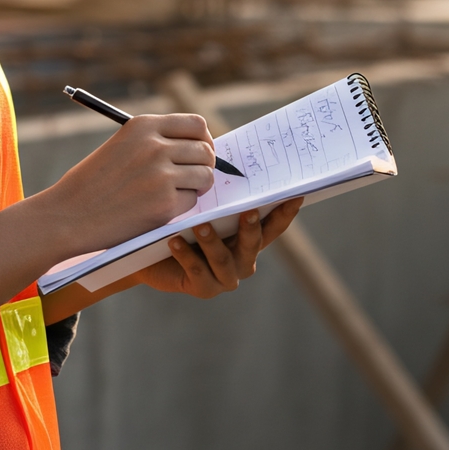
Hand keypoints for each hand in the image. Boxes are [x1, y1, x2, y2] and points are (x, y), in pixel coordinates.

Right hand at [37, 113, 217, 255]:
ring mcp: (161, 174)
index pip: (196, 125)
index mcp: (143, 125)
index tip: (198, 153)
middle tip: (192, 178)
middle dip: (203, 165)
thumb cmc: (93, 183)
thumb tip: (198, 146)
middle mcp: (155, 145)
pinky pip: (192, 200)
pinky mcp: (165, 203)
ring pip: (205, 175)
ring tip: (175, 193)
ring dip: (196, 186)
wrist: (68, 216)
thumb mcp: (122, 146)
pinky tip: (159, 208)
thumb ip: (155, 141)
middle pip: (205, 150)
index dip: (203, 140)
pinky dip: (182, 206)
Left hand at [132, 197, 302, 298]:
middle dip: (251, 228)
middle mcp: (242, 260)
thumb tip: (231, 160)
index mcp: (248, 239)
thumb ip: (221, 195)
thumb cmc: (182, 223)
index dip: (285, 213)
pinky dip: (186, 255)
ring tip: (200, 225)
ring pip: (224, 260)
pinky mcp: (204, 289)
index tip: (295, 195)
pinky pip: (197, 271)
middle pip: (253, 244)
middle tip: (247, 210)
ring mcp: (225, 277)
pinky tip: (174, 241)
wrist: (153, 257)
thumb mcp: (204, 208)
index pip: (273, 226)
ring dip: (213, 242)